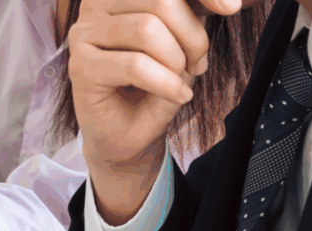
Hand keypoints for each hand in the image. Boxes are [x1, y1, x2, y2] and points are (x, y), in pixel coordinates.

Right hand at [67, 0, 233, 221]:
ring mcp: (84, 33)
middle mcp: (97, 4)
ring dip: (176, 60)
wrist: (122, 137)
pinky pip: (134, 65)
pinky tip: (177, 95)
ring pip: (146, 29)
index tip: (231, 8)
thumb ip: (192, 17)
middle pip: (160, 1)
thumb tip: (228, 1)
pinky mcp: (80, 66)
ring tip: (183, 81)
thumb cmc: (150, 90)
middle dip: (193, 35)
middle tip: (199, 63)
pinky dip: (165, 83)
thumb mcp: (180, 44)